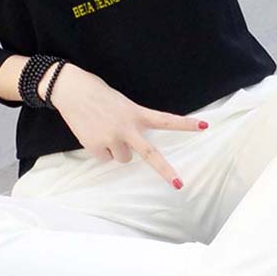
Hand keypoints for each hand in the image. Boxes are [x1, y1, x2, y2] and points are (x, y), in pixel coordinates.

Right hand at [48, 62, 209, 188]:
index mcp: (136, 113)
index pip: (165, 120)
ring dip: (116, 150)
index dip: (185, 124)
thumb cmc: (99, 95)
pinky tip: (93, 134)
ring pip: (122, 159)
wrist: (72, 90)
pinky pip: (104, 158)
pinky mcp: (95, 145)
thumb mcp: (122, 104)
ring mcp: (111, 137)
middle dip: (165, 170)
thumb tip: (132, 147)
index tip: (204, 126)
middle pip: (150, 154)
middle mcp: (127, 127)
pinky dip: (100, 150)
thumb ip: (132, 122)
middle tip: (178, 184)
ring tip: (105, 131)